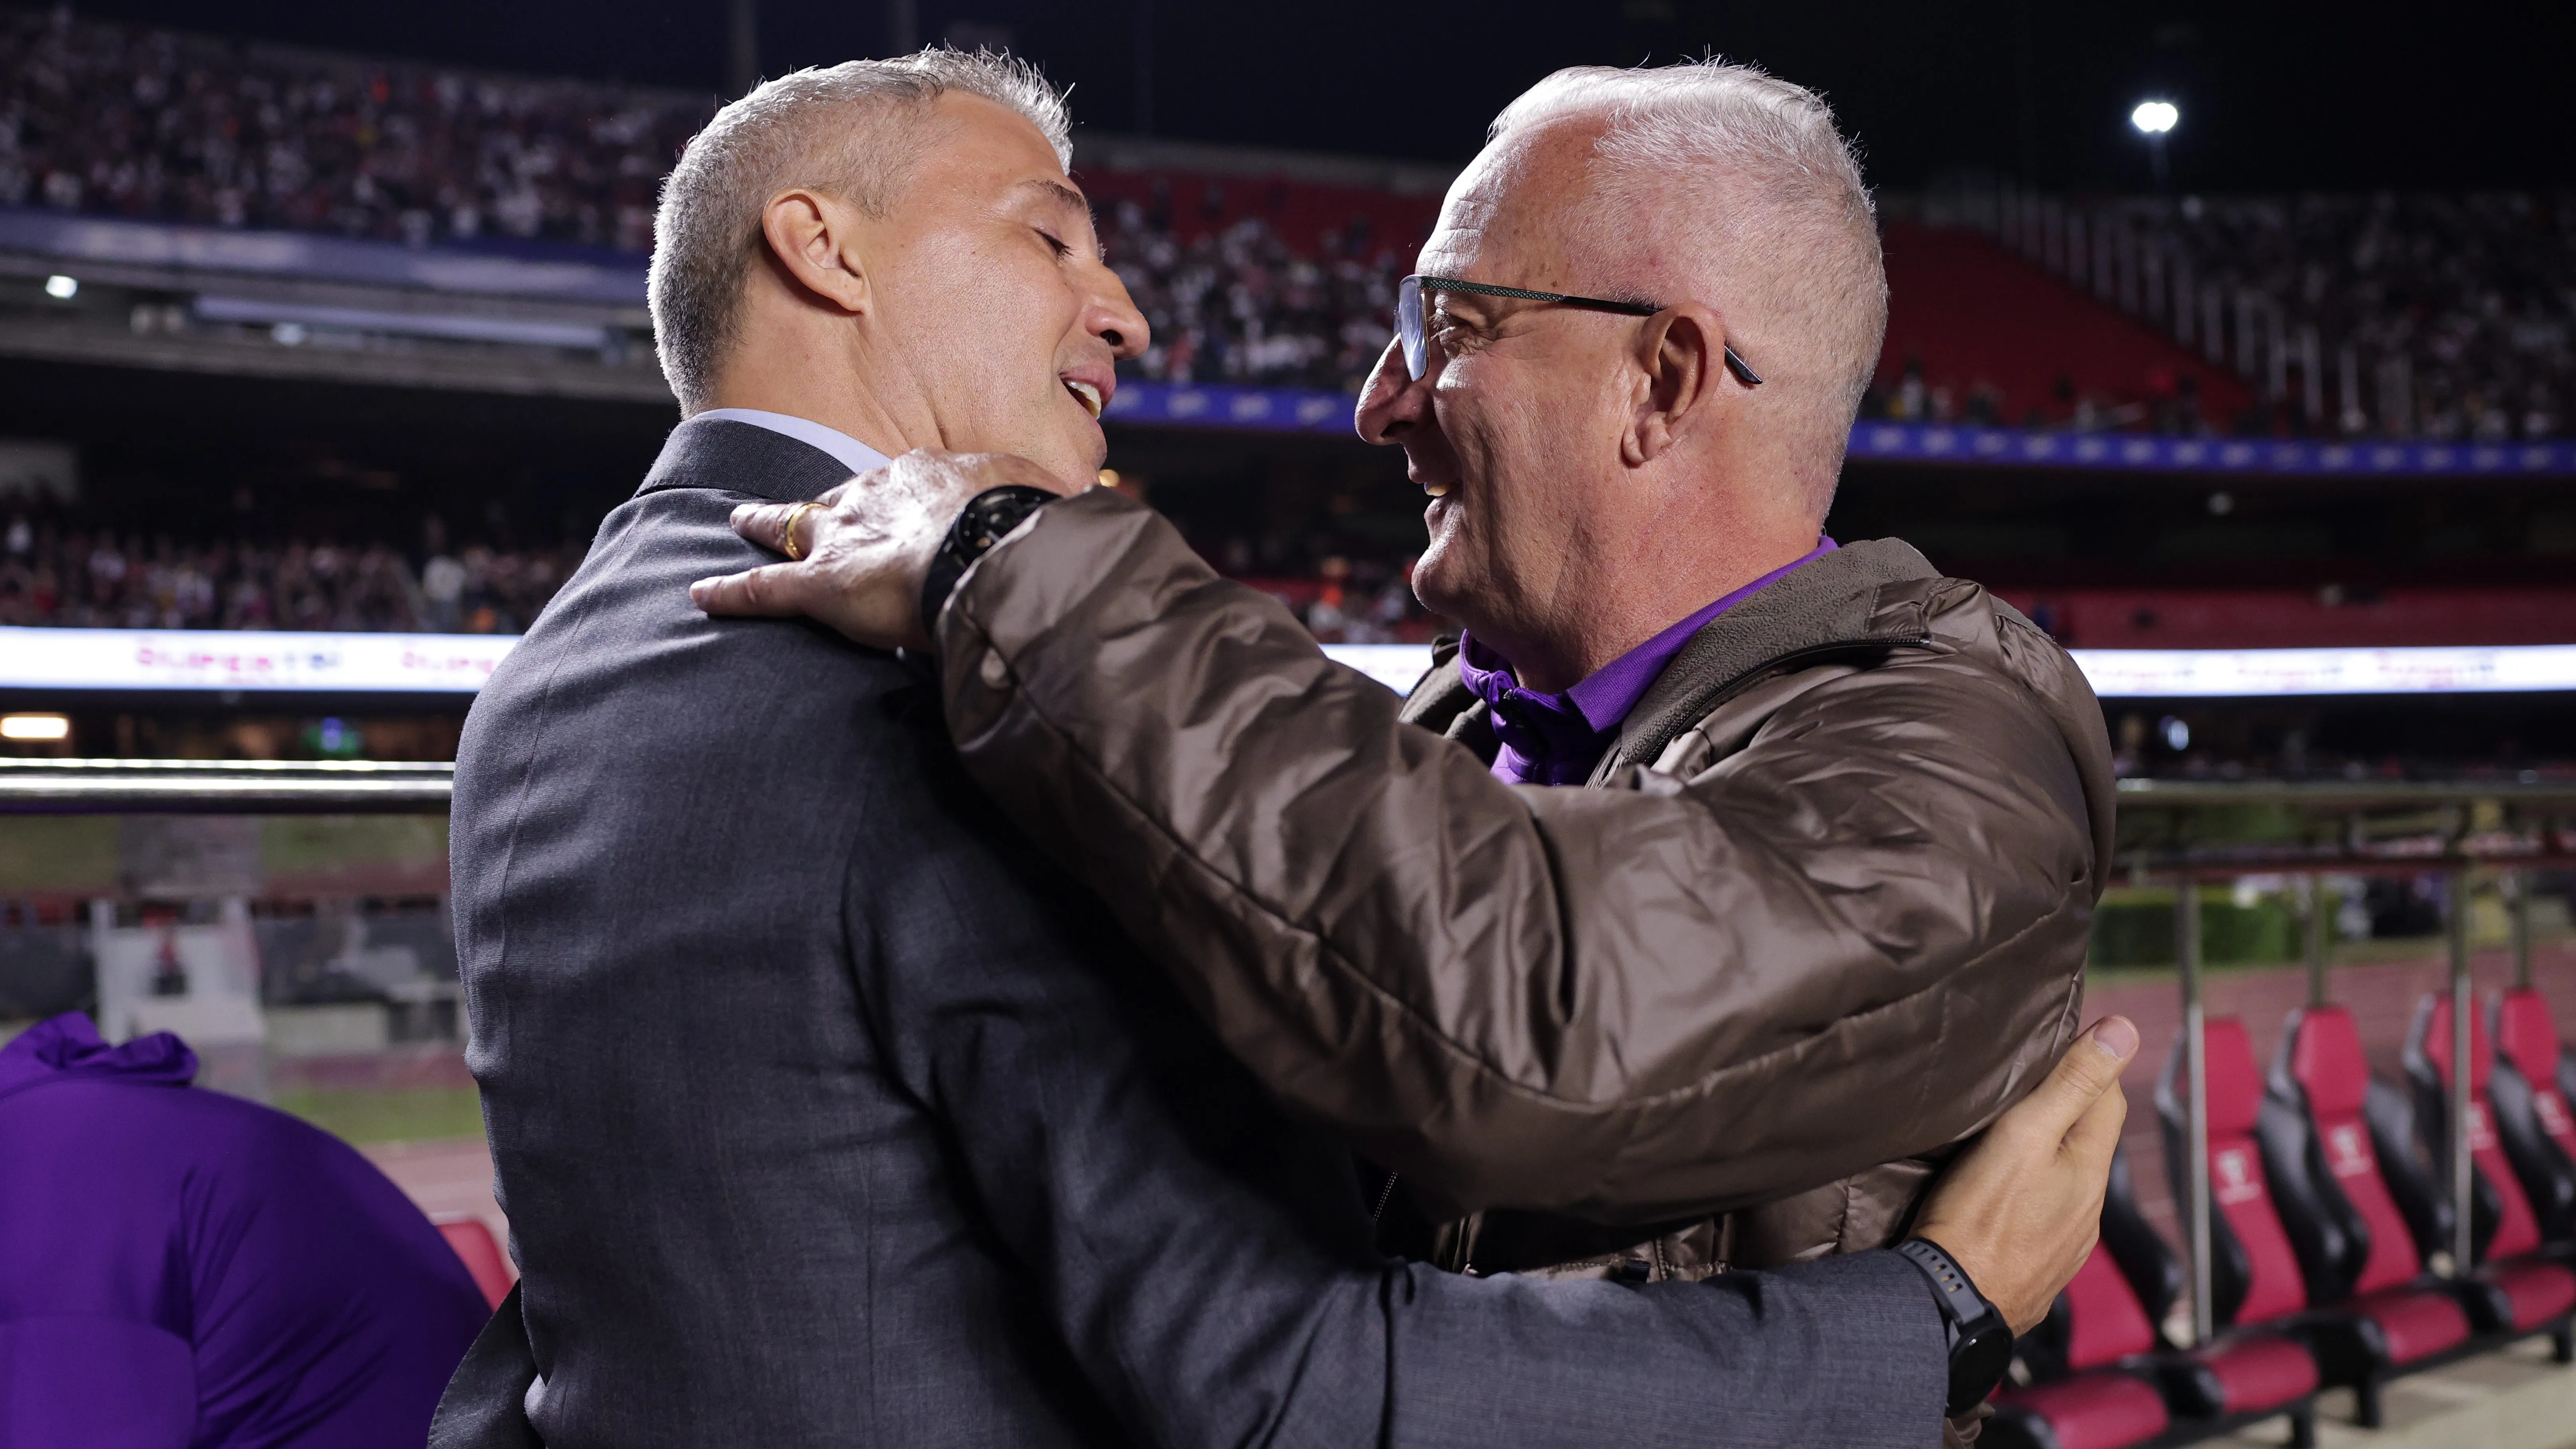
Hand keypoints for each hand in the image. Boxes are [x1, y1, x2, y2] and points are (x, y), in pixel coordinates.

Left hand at [690, 448, 1076, 651]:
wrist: (991, 549)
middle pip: (842, 495)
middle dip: (824, 501)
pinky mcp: (817, 586)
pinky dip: (730, 592)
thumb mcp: (1047, 503)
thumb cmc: (1026, 528)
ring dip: (765, 525)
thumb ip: (1051, 509)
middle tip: (808, 504)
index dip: (903, 499)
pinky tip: (701, 594)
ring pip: (792, 526)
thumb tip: (1083, 512)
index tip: (907, 508)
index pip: (909, 485)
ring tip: (740, 523)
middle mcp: (877, 496)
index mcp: (933, 477)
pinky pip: (763, 589)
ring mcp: (843, 538)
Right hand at [1910, 1015, 2138, 1333]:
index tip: (2056, 1045)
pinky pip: (2047, 1216)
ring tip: (2007, 1140)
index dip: (2089, 1064)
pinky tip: (2002, 1196)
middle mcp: (2089, 1209)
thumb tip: (2123, 1031)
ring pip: (2068, 1181)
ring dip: (2048, 1155)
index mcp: (2089, 1169)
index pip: (2109, 1098)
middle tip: (2023, 1085)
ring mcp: (2068, 1243)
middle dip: (2067, 1109)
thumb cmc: (1981, 1217)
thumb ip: (2072, 1083)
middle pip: (2089, 1139)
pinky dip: (2033, 1195)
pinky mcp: (2041, 1267)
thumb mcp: (2023, 1134)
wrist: (1952, 1303)